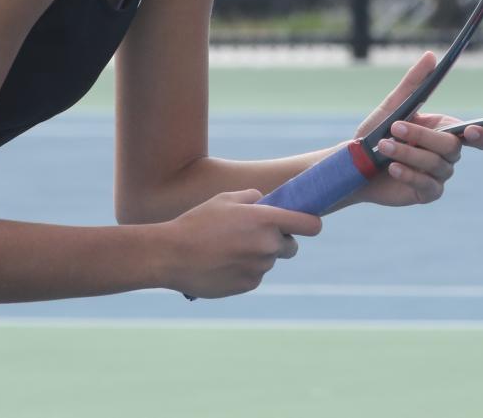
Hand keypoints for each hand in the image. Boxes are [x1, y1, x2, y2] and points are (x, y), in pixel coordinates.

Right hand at [159, 190, 321, 298]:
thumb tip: (266, 202)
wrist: (172, 255)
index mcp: (266, 220)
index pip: (309, 225)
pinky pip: (255, 275)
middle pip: (291, 247)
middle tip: (254, 235)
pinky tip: (222, 263)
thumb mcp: (225, 199)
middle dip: (279, 241)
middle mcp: (268, 245)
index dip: (310, 224)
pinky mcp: (248, 285)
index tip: (306, 224)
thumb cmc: (198, 222)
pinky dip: (245, 270)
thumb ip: (252, 198)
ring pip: (269, 261)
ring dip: (257, 255)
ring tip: (227, 248)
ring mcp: (259, 268)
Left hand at [352, 51, 482, 207]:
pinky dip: (410, 174)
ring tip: (383, 146)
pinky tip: (393, 168)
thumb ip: (413, 83)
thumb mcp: (392, 106)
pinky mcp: (426, 193)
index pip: (478, 135)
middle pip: (452, 147)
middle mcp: (446, 154)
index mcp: (444, 130)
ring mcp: (438, 175)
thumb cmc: (375, 135)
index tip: (472, 130)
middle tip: (395, 128)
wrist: (353, 165)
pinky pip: (428, 185)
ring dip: (408, 153)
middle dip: (423, 137)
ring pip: (437, 165)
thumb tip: (431, 56)